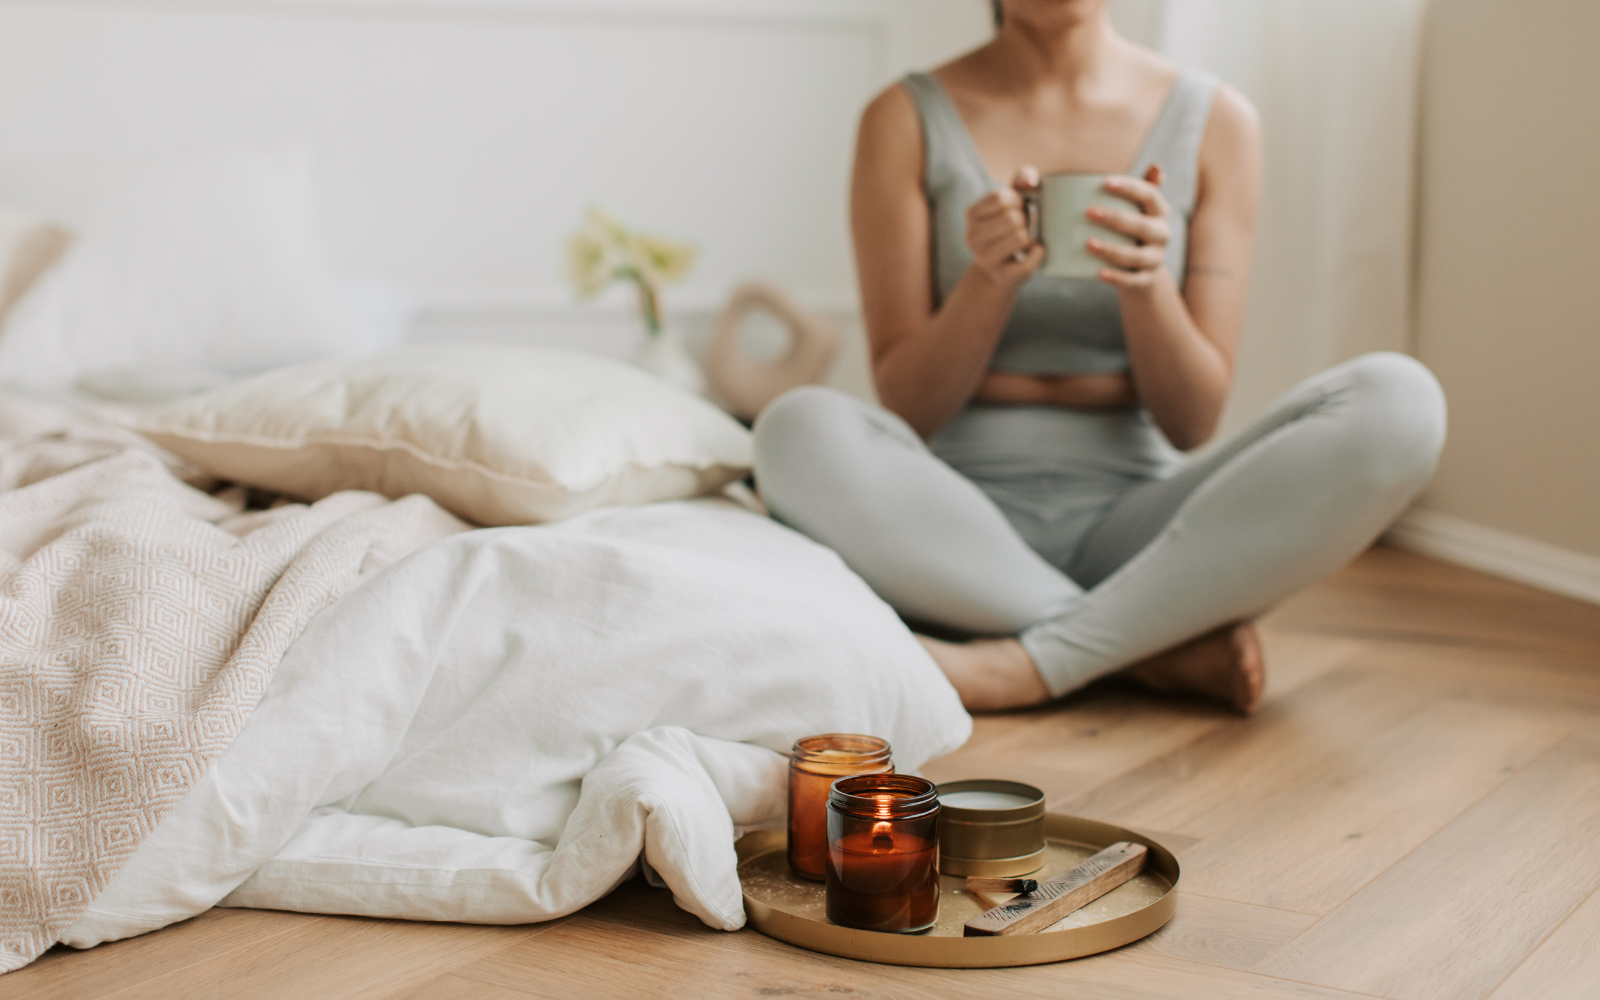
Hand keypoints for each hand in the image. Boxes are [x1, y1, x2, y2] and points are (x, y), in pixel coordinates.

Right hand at [964, 166, 1043, 288]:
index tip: (1018, 208)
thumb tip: (1029, 179)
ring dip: (1030, 236)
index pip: (1000, 198)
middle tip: (1024, 226)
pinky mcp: (1001, 276)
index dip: (1016, 201)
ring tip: (1025, 240)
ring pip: (1019, 238)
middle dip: (1026, 220)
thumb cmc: (1009, 229)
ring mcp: (984, 258)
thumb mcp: (1011, 203)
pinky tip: (1034, 252)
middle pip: (1011, 218)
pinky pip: (1028, 262)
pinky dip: (1038, 254)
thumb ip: (1020, 183)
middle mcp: (972, 237)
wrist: (1001, 269)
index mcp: (972, 214)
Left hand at [1087, 164, 1171, 291]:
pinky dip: (1117, 277)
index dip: (1130, 188)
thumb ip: (1132, 190)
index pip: (1150, 195)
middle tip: (1088, 212)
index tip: (1104, 182)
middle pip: (1143, 226)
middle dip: (1116, 219)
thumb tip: (1150, 165)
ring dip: (1112, 249)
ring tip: (1088, 243)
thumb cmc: (1130, 232)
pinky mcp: (1146, 281)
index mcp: (1159, 212)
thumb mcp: (1134, 210)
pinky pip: (1133, 280)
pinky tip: (1098, 273)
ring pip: (1137, 256)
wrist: (1143, 272)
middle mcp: (1162, 234)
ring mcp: (1156, 259)